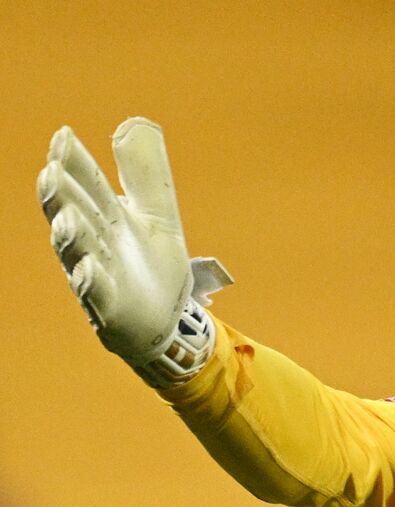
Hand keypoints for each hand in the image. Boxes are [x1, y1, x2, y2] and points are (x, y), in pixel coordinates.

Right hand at [38, 118, 228, 384]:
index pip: (85, 183)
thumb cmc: (153, 264)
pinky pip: (97, 295)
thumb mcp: (156, 213)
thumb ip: (145, 174)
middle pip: (72, 213)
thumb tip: (134, 123)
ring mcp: (98, 276)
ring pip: (77, 253)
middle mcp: (93, 243)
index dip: (72, 161)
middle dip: (61, 195)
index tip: (63, 135)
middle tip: (52, 171)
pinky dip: (92, 282)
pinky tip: (90, 268)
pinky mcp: (110, 308)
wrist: (168, 320)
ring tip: (67, 218)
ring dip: (70, 235)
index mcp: (104, 215)